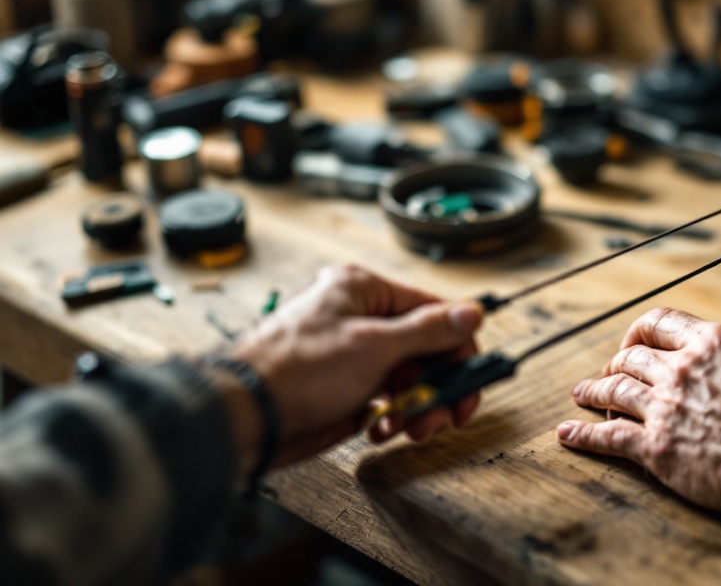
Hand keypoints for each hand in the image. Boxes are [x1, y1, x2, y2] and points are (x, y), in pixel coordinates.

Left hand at [218, 265, 483, 472]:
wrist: (248, 416)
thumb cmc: (295, 370)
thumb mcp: (374, 346)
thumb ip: (428, 331)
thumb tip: (469, 313)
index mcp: (362, 291)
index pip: (432, 311)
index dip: (458, 347)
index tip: (472, 379)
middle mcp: (358, 318)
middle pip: (425, 348)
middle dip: (437, 385)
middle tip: (446, 413)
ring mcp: (351, 354)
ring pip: (409, 378)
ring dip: (415, 406)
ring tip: (407, 427)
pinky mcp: (344, 387)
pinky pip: (386, 400)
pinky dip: (391, 417)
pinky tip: (379, 429)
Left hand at [555, 308, 720, 509]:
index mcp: (715, 342)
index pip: (662, 321)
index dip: (641, 329)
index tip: (635, 339)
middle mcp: (682, 366)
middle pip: (632, 355)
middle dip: (615, 362)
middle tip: (609, 372)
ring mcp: (664, 405)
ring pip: (614, 388)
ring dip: (593, 391)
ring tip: (581, 395)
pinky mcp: (654, 445)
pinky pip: (608, 435)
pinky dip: (584, 434)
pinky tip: (569, 434)